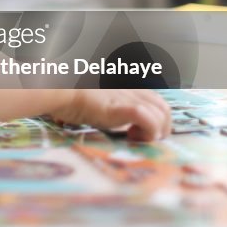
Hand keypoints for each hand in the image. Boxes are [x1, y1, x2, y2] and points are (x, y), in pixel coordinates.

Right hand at [49, 89, 171, 140]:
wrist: (62, 90)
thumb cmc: (71, 95)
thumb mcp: (96, 99)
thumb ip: (108, 105)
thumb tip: (107, 115)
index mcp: (128, 86)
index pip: (156, 101)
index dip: (156, 118)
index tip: (139, 131)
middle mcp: (133, 90)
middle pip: (164, 108)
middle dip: (162, 128)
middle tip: (143, 139)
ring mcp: (130, 98)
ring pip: (162, 114)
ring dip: (155, 131)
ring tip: (136, 138)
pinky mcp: (124, 108)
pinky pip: (150, 121)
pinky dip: (148, 133)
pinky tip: (132, 136)